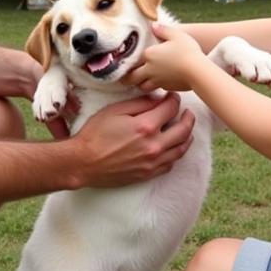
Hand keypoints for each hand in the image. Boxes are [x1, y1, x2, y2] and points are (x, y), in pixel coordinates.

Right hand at [74, 92, 194, 186]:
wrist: (83, 163)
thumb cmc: (95, 135)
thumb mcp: (114, 111)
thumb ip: (139, 104)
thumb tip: (157, 100)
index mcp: (145, 126)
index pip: (171, 109)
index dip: (174, 100)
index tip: (173, 97)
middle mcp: (154, 145)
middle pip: (183, 130)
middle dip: (188, 118)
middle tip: (187, 112)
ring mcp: (152, 162)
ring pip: (180, 149)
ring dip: (187, 137)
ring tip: (186, 129)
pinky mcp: (148, 174)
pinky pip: (170, 164)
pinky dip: (176, 153)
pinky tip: (174, 147)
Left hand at [127, 22, 204, 92]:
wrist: (198, 71)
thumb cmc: (187, 51)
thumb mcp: (176, 34)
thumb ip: (163, 30)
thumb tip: (153, 26)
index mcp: (149, 55)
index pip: (132, 60)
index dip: (127, 62)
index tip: (124, 62)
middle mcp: (150, 69)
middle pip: (132, 78)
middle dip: (127, 79)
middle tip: (124, 78)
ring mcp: (157, 81)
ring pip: (142, 87)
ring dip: (140, 84)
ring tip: (140, 81)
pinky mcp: (167, 88)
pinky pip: (157, 89)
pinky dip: (155, 87)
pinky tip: (158, 82)